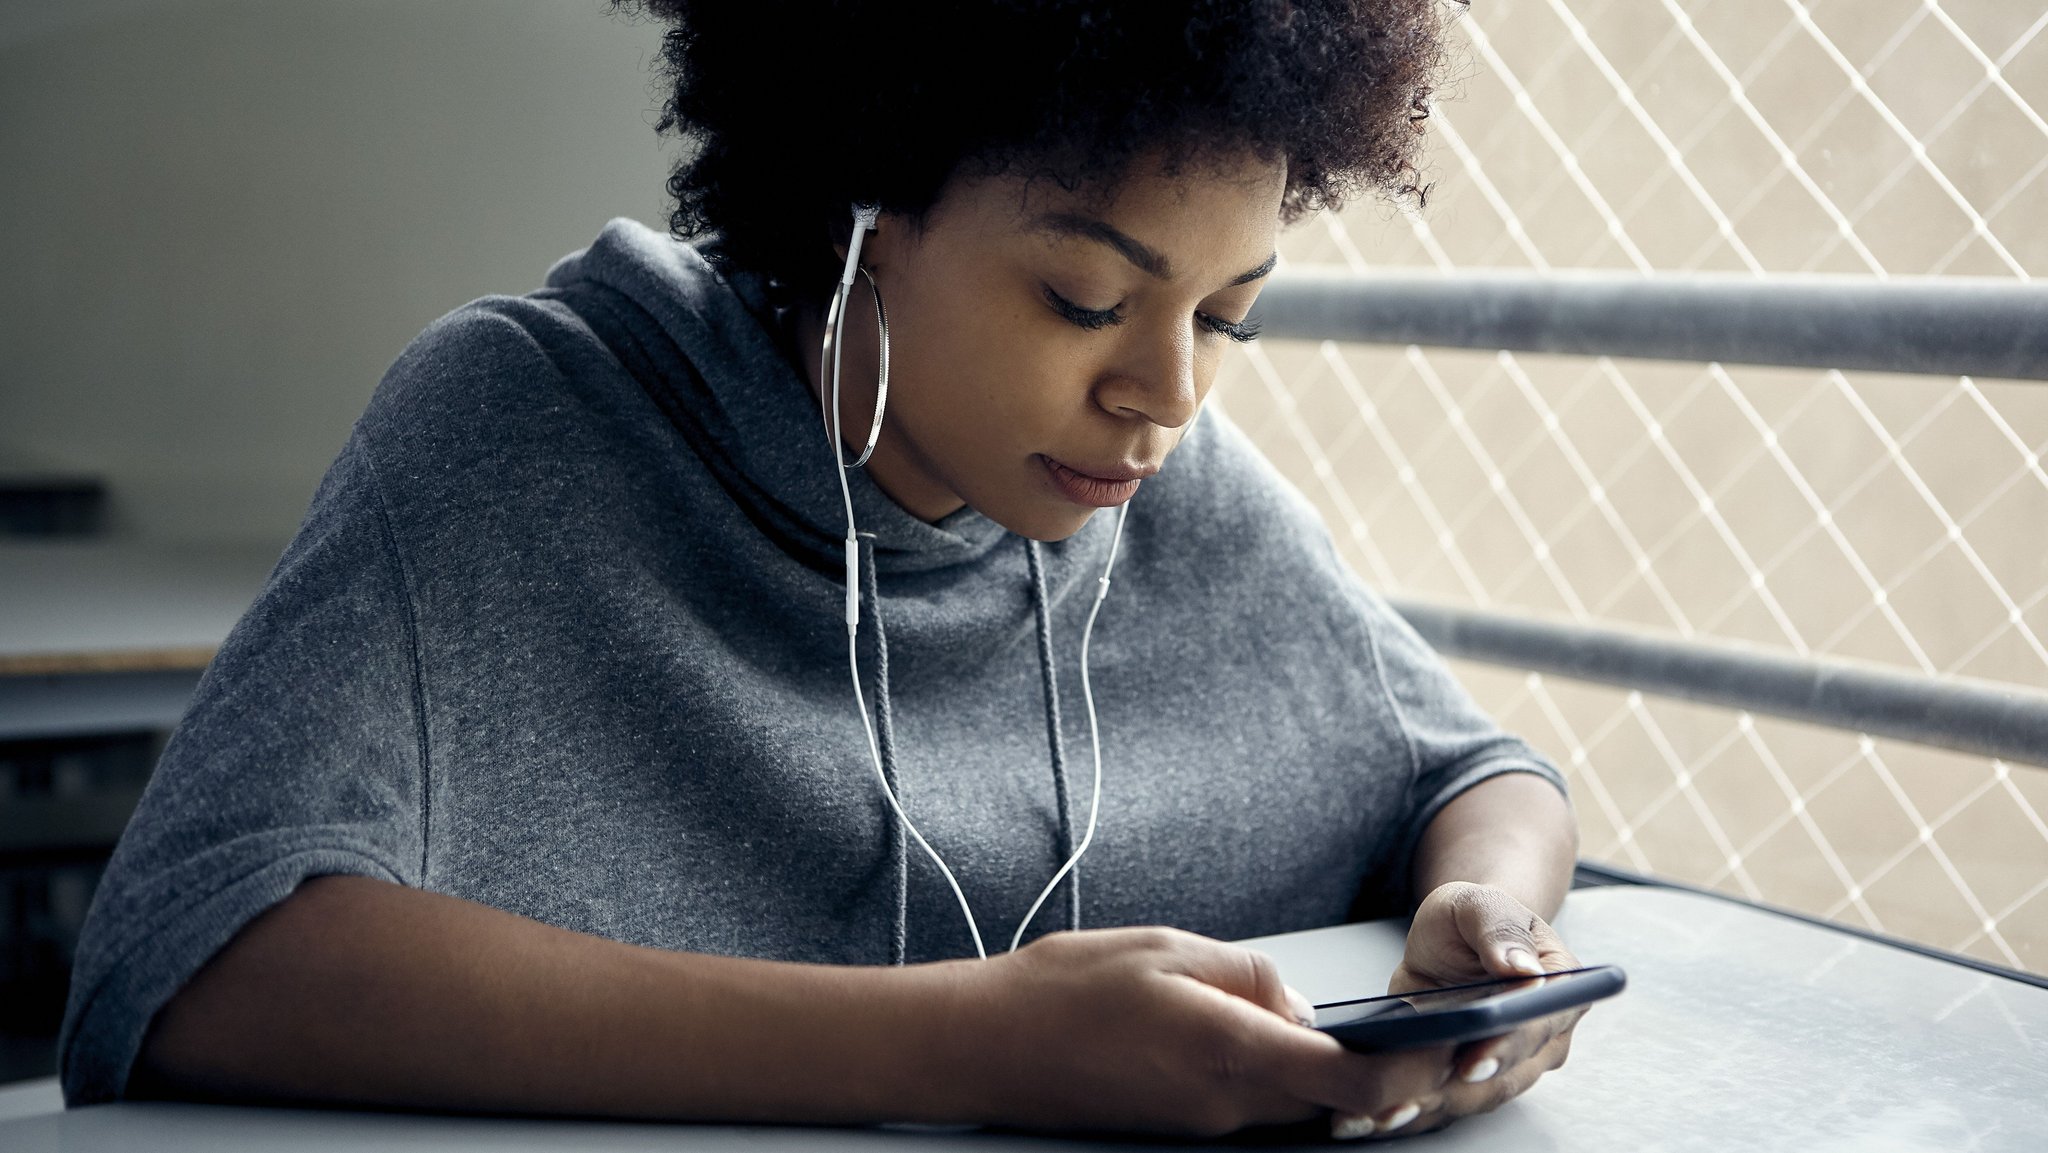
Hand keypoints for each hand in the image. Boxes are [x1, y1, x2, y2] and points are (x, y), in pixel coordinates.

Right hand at [950, 926, 1484, 1137]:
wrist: (985, 1047)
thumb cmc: (1064, 990)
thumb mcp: (1168, 948)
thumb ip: (1250, 975)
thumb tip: (1300, 1008)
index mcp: (1230, 1052)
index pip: (1354, 1083)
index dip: (1412, 1069)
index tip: (1444, 1041)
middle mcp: (1224, 1105)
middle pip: (1332, 1104)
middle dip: (1377, 1072)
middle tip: (1410, 1029)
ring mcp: (1201, 1125)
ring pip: (1292, 1106)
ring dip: (1320, 1073)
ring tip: (1322, 1021)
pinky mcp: (1180, 1127)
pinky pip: (1249, 1106)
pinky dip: (1273, 1076)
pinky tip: (1251, 1032)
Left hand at [1328, 881, 1583, 1139]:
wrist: (1451, 936)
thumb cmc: (1474, 917)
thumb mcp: (1478, 905)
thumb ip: (1498, 930)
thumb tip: (1524, 969)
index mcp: (1558, 991)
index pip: (1537, 1028)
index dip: (1506, 1050)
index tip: (1471, 1064)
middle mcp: (1540, 1037)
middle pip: (1505, 1077)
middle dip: (1456, 1094)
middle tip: (1408, 1101)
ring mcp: (1504, 1063)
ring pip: (1472, 1099)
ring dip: (1427, 1110)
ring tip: (1380, 1114)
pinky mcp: (1466, 1077)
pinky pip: (1443, 1102)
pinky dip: (1408, 1112)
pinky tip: (1368, 1117)